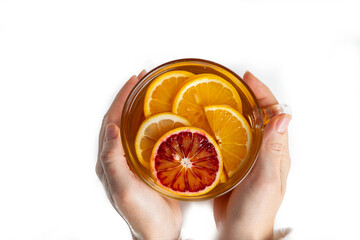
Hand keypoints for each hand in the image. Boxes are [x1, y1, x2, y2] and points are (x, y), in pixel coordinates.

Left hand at [96, 71, 181, 239]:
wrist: (159, 232)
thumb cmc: (140, 215)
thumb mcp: (123, 189)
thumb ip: (113, 160)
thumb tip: (110, 128)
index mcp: (110, 160)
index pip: (112, 121)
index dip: (121, 99)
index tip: (133, 81)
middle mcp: (120, 157)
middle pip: (122, 119)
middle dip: (131, 97)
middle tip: (145, 79)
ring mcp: (135, 160)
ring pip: (136, 126)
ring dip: (143, 108)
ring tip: (155, 92)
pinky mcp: (149, 164)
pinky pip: (150, 138)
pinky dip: (156, 123)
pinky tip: (168, 117)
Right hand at [213, 72, 290, 239]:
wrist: (239, 231)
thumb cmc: (255, 210)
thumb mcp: (267, 179)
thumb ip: (273, 150)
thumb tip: (283, 117)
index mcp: (276, 152)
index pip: (274, 114)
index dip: (263, 94)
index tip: (248, 79)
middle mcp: (263, 152)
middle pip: (258, 117)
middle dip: (247, 97)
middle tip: (231, 84)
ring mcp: (247, 158)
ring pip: (243, 127)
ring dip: (233, 110)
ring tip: (217, 98)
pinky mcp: (232, 165)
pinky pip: (228, 140)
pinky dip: (220, 128)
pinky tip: (207, 125)